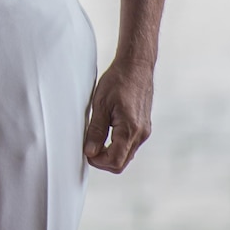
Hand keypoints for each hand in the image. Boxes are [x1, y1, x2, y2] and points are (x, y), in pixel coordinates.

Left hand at [84, 58, 154, 172]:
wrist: (136, 67)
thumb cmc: (118, 81)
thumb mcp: (100, 104)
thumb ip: (96, 130)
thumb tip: (90, 152)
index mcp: (130, 129)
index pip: (115, 161)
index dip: (98, 161)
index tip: (85, 152)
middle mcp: (141, 134)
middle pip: (122, 163)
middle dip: (103, 161)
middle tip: (88, 148)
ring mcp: (144, 132)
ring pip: (127, 155)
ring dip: (110, 154)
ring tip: (95, 140)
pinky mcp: (144, 128)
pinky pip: (131, 145)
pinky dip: (118, 146)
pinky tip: (106, 135)